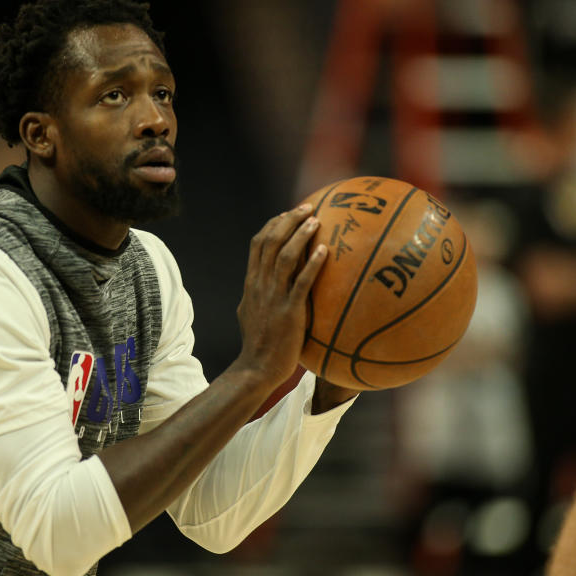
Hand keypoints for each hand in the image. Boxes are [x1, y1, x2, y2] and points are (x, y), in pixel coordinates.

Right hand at [233, 203, 327, 388]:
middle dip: (288, 220)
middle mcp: (259, 285)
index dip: (273, 224)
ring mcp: (272, 297)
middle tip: (307, 207)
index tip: (288, 213)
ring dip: (300, 236)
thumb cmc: (260, 344)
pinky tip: (324, 251)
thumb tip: (274, 285)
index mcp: (251, 283)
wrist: (256, 368)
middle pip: (270, 242)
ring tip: (316, 220)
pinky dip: (312, 264)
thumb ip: (261, 295)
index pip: (258, 244)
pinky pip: (300, 283)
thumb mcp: (253, 313)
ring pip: (283, 257)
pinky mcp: (288, 312)